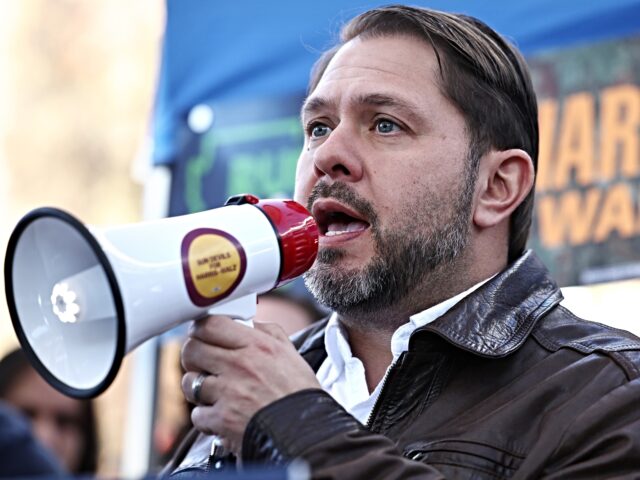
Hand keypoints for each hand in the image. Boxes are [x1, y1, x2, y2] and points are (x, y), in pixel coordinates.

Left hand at [181, 315, 320, 454]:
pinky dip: (206, 417)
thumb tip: (250, 324)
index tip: (202, 335)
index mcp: (256, 345)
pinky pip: (197, 414)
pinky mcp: (221, 419)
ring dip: (197, 387)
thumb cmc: (299, 394)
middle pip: (192, 349)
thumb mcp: (289, 353)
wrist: (305, 432)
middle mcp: (239, 364)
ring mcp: (228, 392)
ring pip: (190, 382)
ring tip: (213, 391)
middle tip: (202, 363)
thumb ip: (268, 332)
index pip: (210, 324)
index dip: (201, 329)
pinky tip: (221, 414)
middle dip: (193, 356)